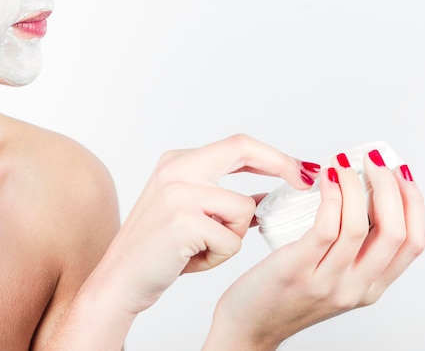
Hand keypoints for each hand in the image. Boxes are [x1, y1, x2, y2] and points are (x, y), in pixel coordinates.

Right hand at [89, 134, 317, 316]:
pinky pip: (231, 239)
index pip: (237, 144)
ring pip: (243, 208)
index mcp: (178, 161)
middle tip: (305, 183)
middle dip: (282, 164)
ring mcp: (177, 191)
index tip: (300, 170)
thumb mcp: (189, 212)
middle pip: (244, 148)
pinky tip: (192, 259)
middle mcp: (176, 167)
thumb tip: (264, 196)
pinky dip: (220, 256)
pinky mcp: (182, 220)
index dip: (273, 155)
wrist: (118, 279)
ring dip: (233, 236)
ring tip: (203, 248)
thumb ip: (222, 198)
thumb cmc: (158, 249)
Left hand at [204, 149, 424, 350]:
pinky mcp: (297, 271)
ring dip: (355, 185)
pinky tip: (324, 179)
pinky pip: (325, 229)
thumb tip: (355, 196)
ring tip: (342, 163)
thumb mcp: (330, 275)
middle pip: (395, 233)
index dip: (413, 203)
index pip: (412, 243)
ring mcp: (328, 282)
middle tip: (373, 162)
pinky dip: (331, 197)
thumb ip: (346, 248)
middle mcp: (356, 288)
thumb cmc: (283, 294)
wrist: (248, 327)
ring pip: (360, 227)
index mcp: (370, 287)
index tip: (399, 173)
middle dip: (389, 188)